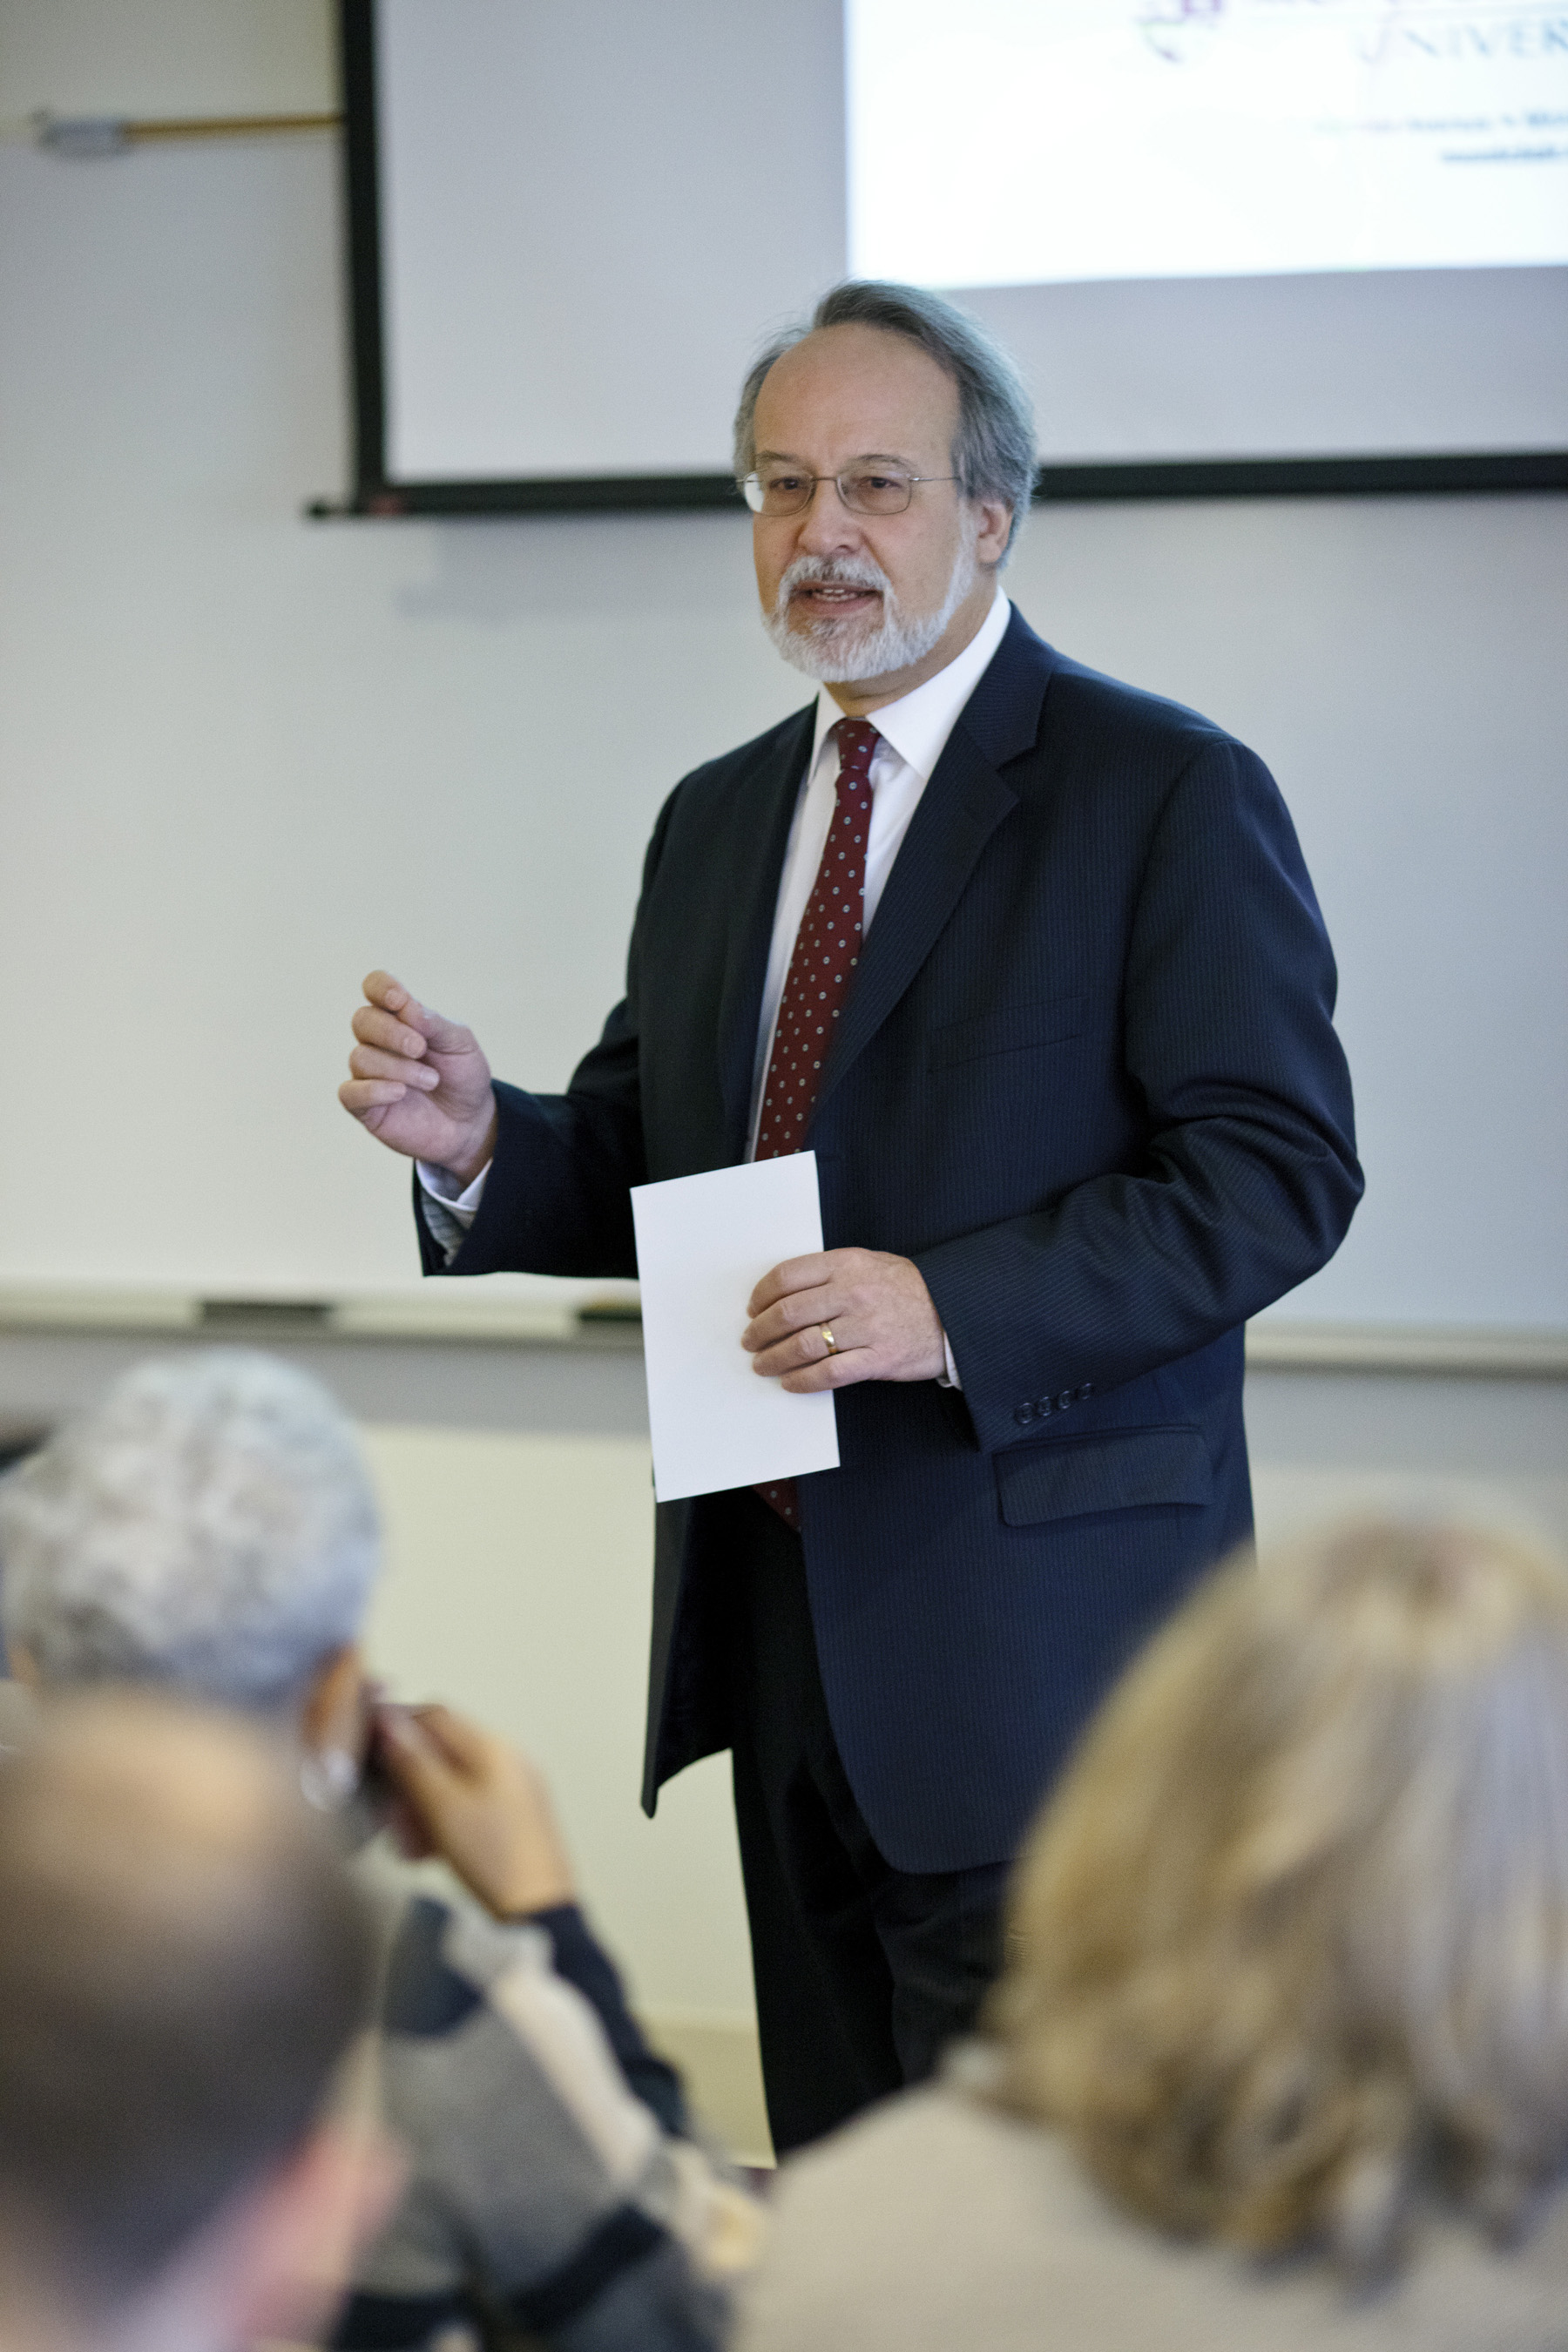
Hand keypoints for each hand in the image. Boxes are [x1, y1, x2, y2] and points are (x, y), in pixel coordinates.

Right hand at [338, 970, 497, 1183]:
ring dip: (398, 1068)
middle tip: (420, 1049)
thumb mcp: (461, 1045)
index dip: (380, 987)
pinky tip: (400, 1093)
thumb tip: (406, 1006)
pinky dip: (374, 1090)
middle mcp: (378, 1042)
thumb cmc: (462, 1076)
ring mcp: (368, 1073)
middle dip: (392, 1033)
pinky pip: (350, 1092)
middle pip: (363, 1021)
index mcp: (400, 1018)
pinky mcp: (364, 1106)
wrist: (470, 1122)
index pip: (375, 988)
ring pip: (360, 1057)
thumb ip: (434, 1023)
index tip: (399, 1000)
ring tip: (430, 1081)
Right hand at [372, 1702, 576, 1918]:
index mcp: (493, 1747)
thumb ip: (412, 1762)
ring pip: (450, 1784)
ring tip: (407, 1844)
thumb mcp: (442, 1807)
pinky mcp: (513, 1819)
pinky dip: (441, 1823)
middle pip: (441, 1754)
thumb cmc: (492, 1856)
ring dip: (420, 1808)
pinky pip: (467, 1807)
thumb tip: (388, 1721)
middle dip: (407, 1782)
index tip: (369, 1755)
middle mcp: (507, 1759)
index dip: (398, 1730)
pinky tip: (425, 1853)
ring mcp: (513, 1789)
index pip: (436, 1717)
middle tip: (388, 1817)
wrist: (537, 1912)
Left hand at [743, 1247, 945, 1390]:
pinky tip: (790, 1383)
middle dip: (760, 1331)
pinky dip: (802, 1381)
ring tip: (763, 1365)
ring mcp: (865, 1327)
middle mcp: (852, 1293)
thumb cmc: (909, 1288)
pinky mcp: (878, 1359)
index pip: (788, 1276)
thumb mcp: (870, 1262)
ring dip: (774, 1359)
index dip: (762, 1295)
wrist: (955, 1312)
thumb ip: (831, 1272)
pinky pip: (829, 1373)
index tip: (752, 1309)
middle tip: (750, 1341)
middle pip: (788, 1313)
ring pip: (803, 1345)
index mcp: (847, 1264)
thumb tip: (785, 1292)